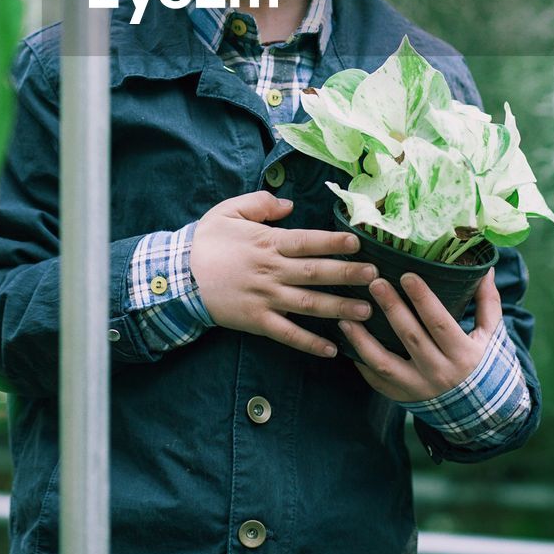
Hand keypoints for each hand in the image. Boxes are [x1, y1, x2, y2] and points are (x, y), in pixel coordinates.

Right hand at [190, 191, 379, 359]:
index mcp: (267, 243)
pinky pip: (287, 334)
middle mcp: (271, 272)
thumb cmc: (206, 241)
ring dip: (338, 309)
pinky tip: (331, 350)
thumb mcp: (228, 210)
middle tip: (375, 278)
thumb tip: (289, 205)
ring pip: (308, 305)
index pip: (307, 242)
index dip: (333, 243)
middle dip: (347, 275)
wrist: (178, 277)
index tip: (357, 244)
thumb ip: (260, 203)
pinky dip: (309, 343)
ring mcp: (265, 299)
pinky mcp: (256, 321)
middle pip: (315, 273)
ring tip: (365, 311)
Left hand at [337, 268, 501, 401]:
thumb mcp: (492, 336)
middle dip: (391, 308)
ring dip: (363, 339)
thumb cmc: (485, 366)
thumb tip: (486, 268)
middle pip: (410, 336)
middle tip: (374, 282)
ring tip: (346, 316)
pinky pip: (377, 380)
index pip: (439, 322)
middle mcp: (439, 373)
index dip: (423, 298)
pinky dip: (361, 362)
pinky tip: (347, 342)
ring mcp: (418, 388)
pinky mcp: (403, 398)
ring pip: (385, 363)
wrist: (483, 415)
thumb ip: (487, 302)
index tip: (407, 274)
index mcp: (462, 354)